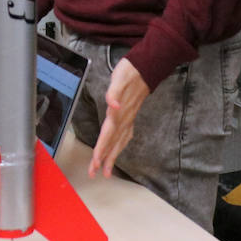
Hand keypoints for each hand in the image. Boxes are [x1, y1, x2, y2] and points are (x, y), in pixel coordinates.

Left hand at [89, 57, 150, 178]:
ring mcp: (128, 117)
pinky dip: (118, 143)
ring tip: (105, 170)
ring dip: (111, 155)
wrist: (145, 67)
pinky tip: (116, 148)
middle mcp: (123, 118)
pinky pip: (124, 134)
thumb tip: (112, 106)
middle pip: (112, 142)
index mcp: (118, 112)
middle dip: (104, 159)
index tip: (96, 163)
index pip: (108, 135)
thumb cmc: (129, 72)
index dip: (102, 149)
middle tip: (95, 173)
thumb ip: (113, 93)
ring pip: (119, 141)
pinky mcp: (129, 114)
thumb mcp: (119, 79)